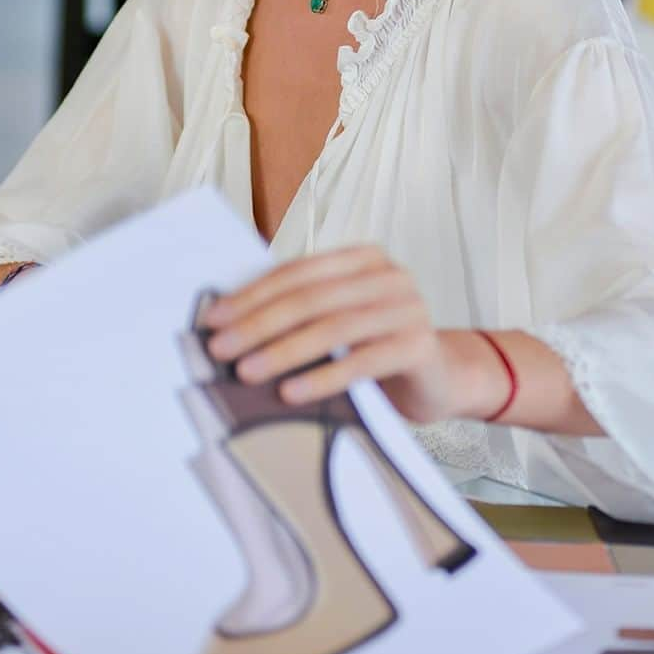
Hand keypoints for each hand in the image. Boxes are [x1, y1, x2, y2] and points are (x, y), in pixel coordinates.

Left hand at [204, 246, 475, 423]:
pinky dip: (322, 378)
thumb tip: (229, 322)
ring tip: (246, 373)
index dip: (251, 295)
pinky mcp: (419, 345)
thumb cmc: (375, 349)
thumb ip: (302, 311)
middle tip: (220, 348)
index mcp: (362, 259)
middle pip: (310, 299)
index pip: (296, 273)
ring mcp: (408, 308)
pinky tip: (291, 394)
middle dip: (258, 324)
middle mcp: (388, 275)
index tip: (213, 319)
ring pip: (332, 328)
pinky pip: (363, 362)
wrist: (440, 378)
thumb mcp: (339, 321)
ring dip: (282, 352)